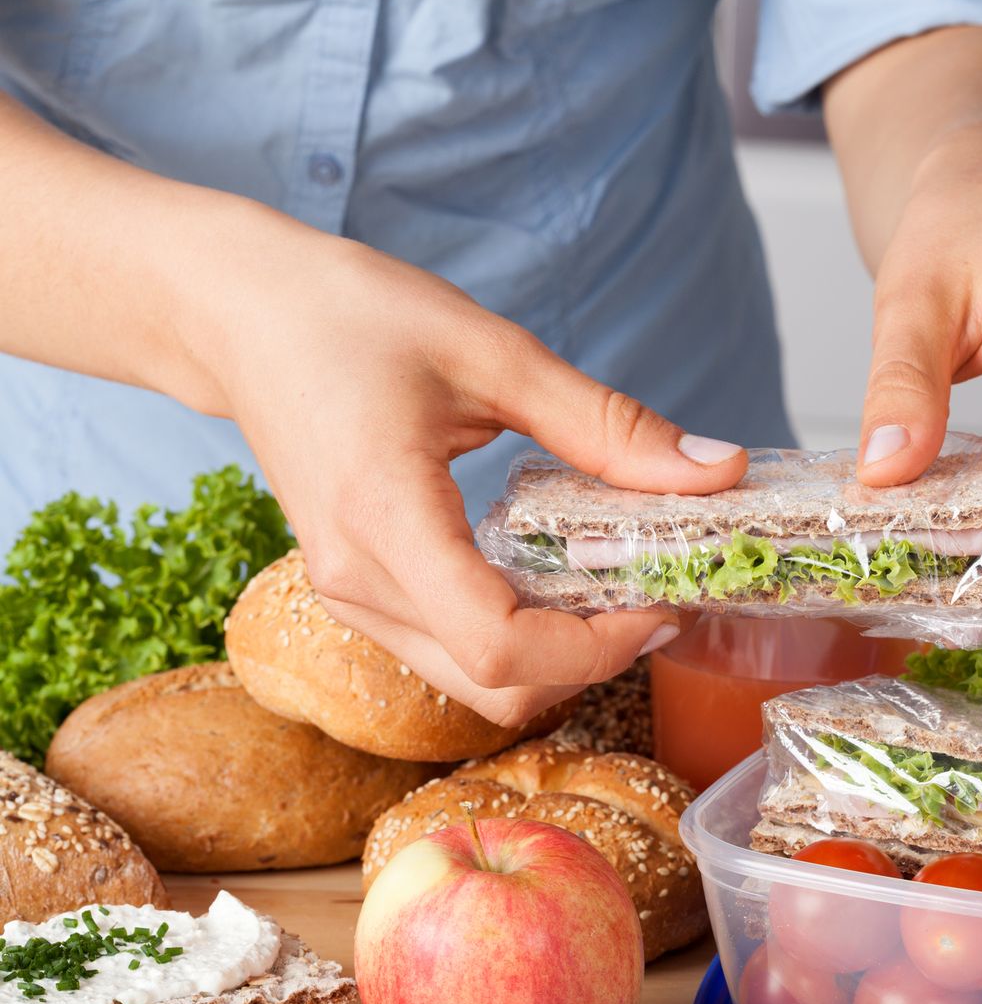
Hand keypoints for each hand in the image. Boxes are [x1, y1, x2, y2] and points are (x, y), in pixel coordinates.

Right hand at [189, 213, 746, 724]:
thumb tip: (718, 470)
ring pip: (472, 681)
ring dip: (555, 653)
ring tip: (612, 581)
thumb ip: (607, 424)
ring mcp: (347, 595)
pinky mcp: (353, 589)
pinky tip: (552, 574)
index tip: (660, 600)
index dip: (599, 648)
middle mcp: (357, 580)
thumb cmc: (351, 315)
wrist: (241, 315)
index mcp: (386, 521)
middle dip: (590, 660)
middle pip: (495, 688)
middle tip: (652, 592)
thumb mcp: (493, 353)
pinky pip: (446, 648)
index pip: (502, 648)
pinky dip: (514, 633)